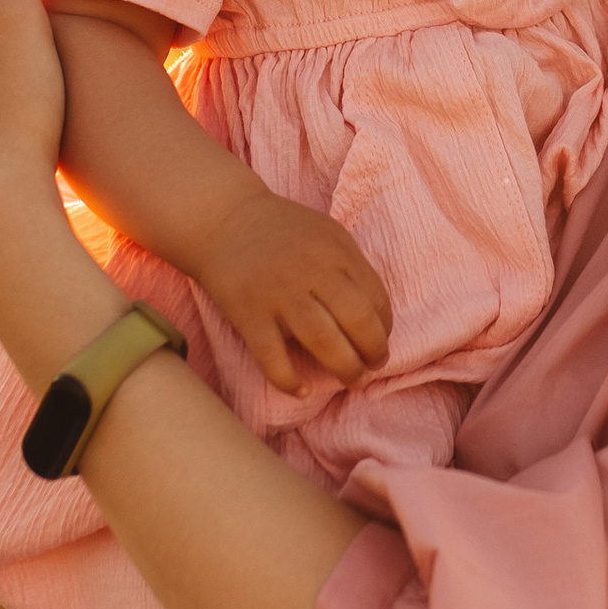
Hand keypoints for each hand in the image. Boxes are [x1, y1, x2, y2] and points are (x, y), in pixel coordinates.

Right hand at [195, 188, 393, 393]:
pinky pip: (272, 357)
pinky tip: (301, 389)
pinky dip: (289, 380)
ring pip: (323, 341)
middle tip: (370, 366)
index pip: (375, 298)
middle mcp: (311, 271)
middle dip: (372, 352)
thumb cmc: (281, 231)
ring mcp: (278, 293)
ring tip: (349, 378)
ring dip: (344, 367)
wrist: (222, 219)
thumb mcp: (325, 234)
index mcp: (335, 250)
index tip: (378, 343)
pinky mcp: (248, 313)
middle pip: (357, 321)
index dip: (385, 328)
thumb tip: (376, 316)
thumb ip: (350, 267)